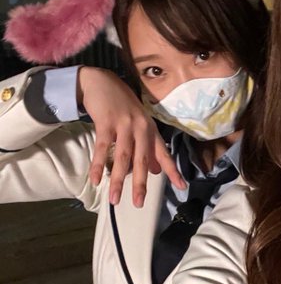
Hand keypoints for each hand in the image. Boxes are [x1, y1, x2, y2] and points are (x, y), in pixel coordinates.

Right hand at [77, 67, 185, 206]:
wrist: (102, 81)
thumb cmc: (121, 106)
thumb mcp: (138, 124)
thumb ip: (147, 147)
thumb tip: (156, 171)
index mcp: (150, 130)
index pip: (164, 154)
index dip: (173, 171)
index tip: (182, 187)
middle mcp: (141, 127)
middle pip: (142, 160)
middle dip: (141, 183)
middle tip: (139, 202)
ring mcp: (124, 124)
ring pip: (123, 157)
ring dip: (118, 179)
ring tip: (114, 198)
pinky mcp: (106, 122)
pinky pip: (102, 148)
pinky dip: (99, 165)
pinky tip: (96, 179)